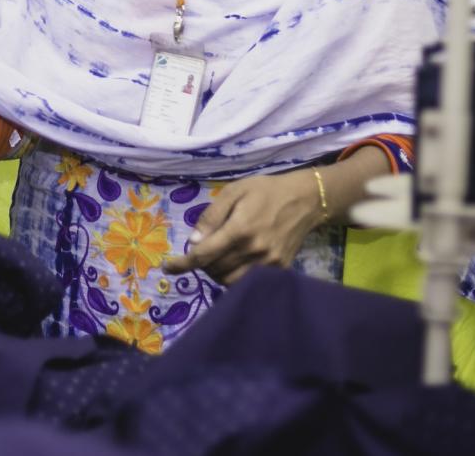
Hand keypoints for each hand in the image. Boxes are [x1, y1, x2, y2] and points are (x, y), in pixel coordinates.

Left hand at [162, 172, 322, 284]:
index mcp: (240, 230)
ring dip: (216, 273)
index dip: (182, 264)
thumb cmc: (265, 191)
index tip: (167, 267)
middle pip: (215, 270)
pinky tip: (232, 263)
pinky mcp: (280, 270)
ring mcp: (269, 264)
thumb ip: (212, 216)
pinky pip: (249, 283)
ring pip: (230, 282)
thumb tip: (193, 241)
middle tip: (201, 248)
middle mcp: (254, 251)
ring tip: (216, 256)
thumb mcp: (234, 192)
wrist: (306, 199)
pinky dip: (234, 277)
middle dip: (201, 263)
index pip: (204, 255)